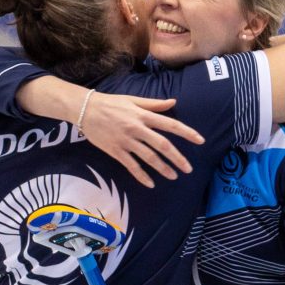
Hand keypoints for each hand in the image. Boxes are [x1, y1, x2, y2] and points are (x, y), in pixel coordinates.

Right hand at [80, 92, 204, 187]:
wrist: (84, 109)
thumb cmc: (110, 103)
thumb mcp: (133, 100)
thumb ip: (154, 104)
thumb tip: (174, 102)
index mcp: (143, 116)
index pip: (170, 125)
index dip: (187, 133)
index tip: (201, 141)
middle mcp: (137, 129)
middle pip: (162, 145)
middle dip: (178, 158)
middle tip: (188, 168)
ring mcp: (126, 141)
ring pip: (149, 158)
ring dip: (163, 169)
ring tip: (174, 176)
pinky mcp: (116, 151)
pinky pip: (131, 166)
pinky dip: (142, 176)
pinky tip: (151, 184)